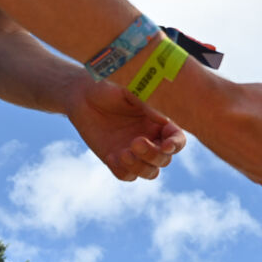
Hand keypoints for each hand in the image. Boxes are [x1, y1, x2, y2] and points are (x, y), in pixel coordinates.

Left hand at [66, 78, 186, 181]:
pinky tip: (111, 155)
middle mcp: (151, 139)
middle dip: (153, 155)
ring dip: (140, 167)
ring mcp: (134, 152)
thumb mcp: (130, 90)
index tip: (166, 146)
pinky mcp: (117, 159)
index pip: (177, 139)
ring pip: (150, 172)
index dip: (176, 145)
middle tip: (135, 142)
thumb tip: (165, 121)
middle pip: (164, 159)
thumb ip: (148, 104)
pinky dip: (122, 170)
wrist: (83, 95)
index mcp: (160, 122)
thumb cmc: (111, 86)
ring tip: (123, 153)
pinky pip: (127, 175)